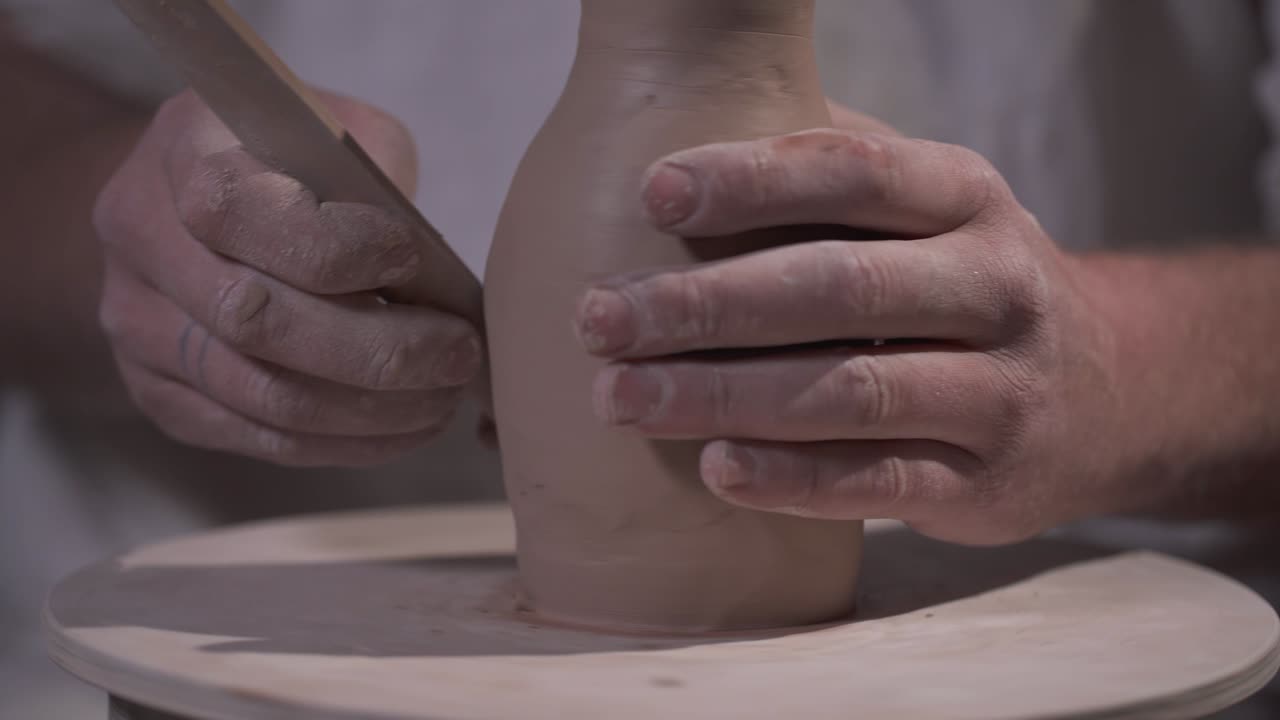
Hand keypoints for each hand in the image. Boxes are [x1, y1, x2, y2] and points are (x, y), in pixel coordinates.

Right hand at [94, 89, 480, 465]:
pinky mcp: (160, 394)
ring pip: (263, 395)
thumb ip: (377, 184)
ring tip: (445, 395)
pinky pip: (261, 438)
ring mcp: (139, 326)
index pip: (239, 212)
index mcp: (184, 150)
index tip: (413, 257)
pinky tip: (407, 426)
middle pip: (254, 321)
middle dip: (378, 349)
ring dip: (374, 408)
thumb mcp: (340, 129)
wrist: (191, 201)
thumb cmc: (293, 162)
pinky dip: (349, 442)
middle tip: (459, 352)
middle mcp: (142, 239)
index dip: (335, 247)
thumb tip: (436, 282)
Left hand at [574, 121, 1121, 544]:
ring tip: (622, 398)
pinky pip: (880, 482)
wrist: (1110, 394)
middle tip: (599, 319)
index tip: (652, 194)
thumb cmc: (965, 287)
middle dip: (706, 303)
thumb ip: (833, 178)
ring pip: (852, 391)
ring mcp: (1001, 392)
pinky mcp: (987, 484)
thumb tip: (682, 136)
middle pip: (838, 287)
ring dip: (725, 396)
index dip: (752, 180)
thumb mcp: (933, 210)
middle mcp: (995, 287)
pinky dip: (793, 478)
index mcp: (968, 199)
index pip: (855, 173)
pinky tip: (713, 470)